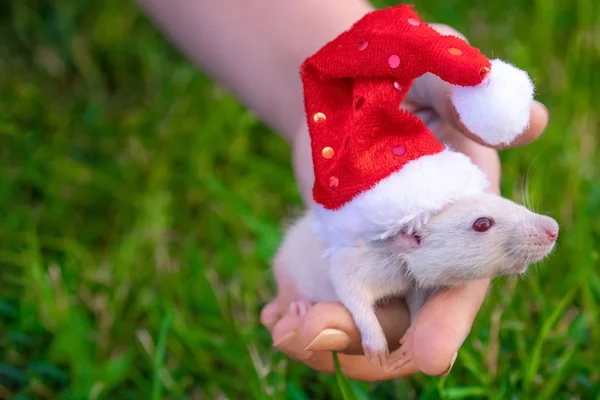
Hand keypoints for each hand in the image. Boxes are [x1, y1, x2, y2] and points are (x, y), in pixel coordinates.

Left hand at [261, 23, 548, 380]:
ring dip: (321, 336)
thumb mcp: (439, 70)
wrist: (348, 90)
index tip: (429, 355)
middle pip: (405, 325)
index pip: (465, 286)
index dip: (451, 322)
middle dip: (364, 344)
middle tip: (304, 330)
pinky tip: (270, 311)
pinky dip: (299, 315)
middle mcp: (427, 251)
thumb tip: (531, 122)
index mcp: (465, 219)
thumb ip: (478, 96)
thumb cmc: (405, 74)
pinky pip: (326, 303)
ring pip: (360, 325)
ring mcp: (382, 259)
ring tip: (278, 324)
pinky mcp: (343, 256)